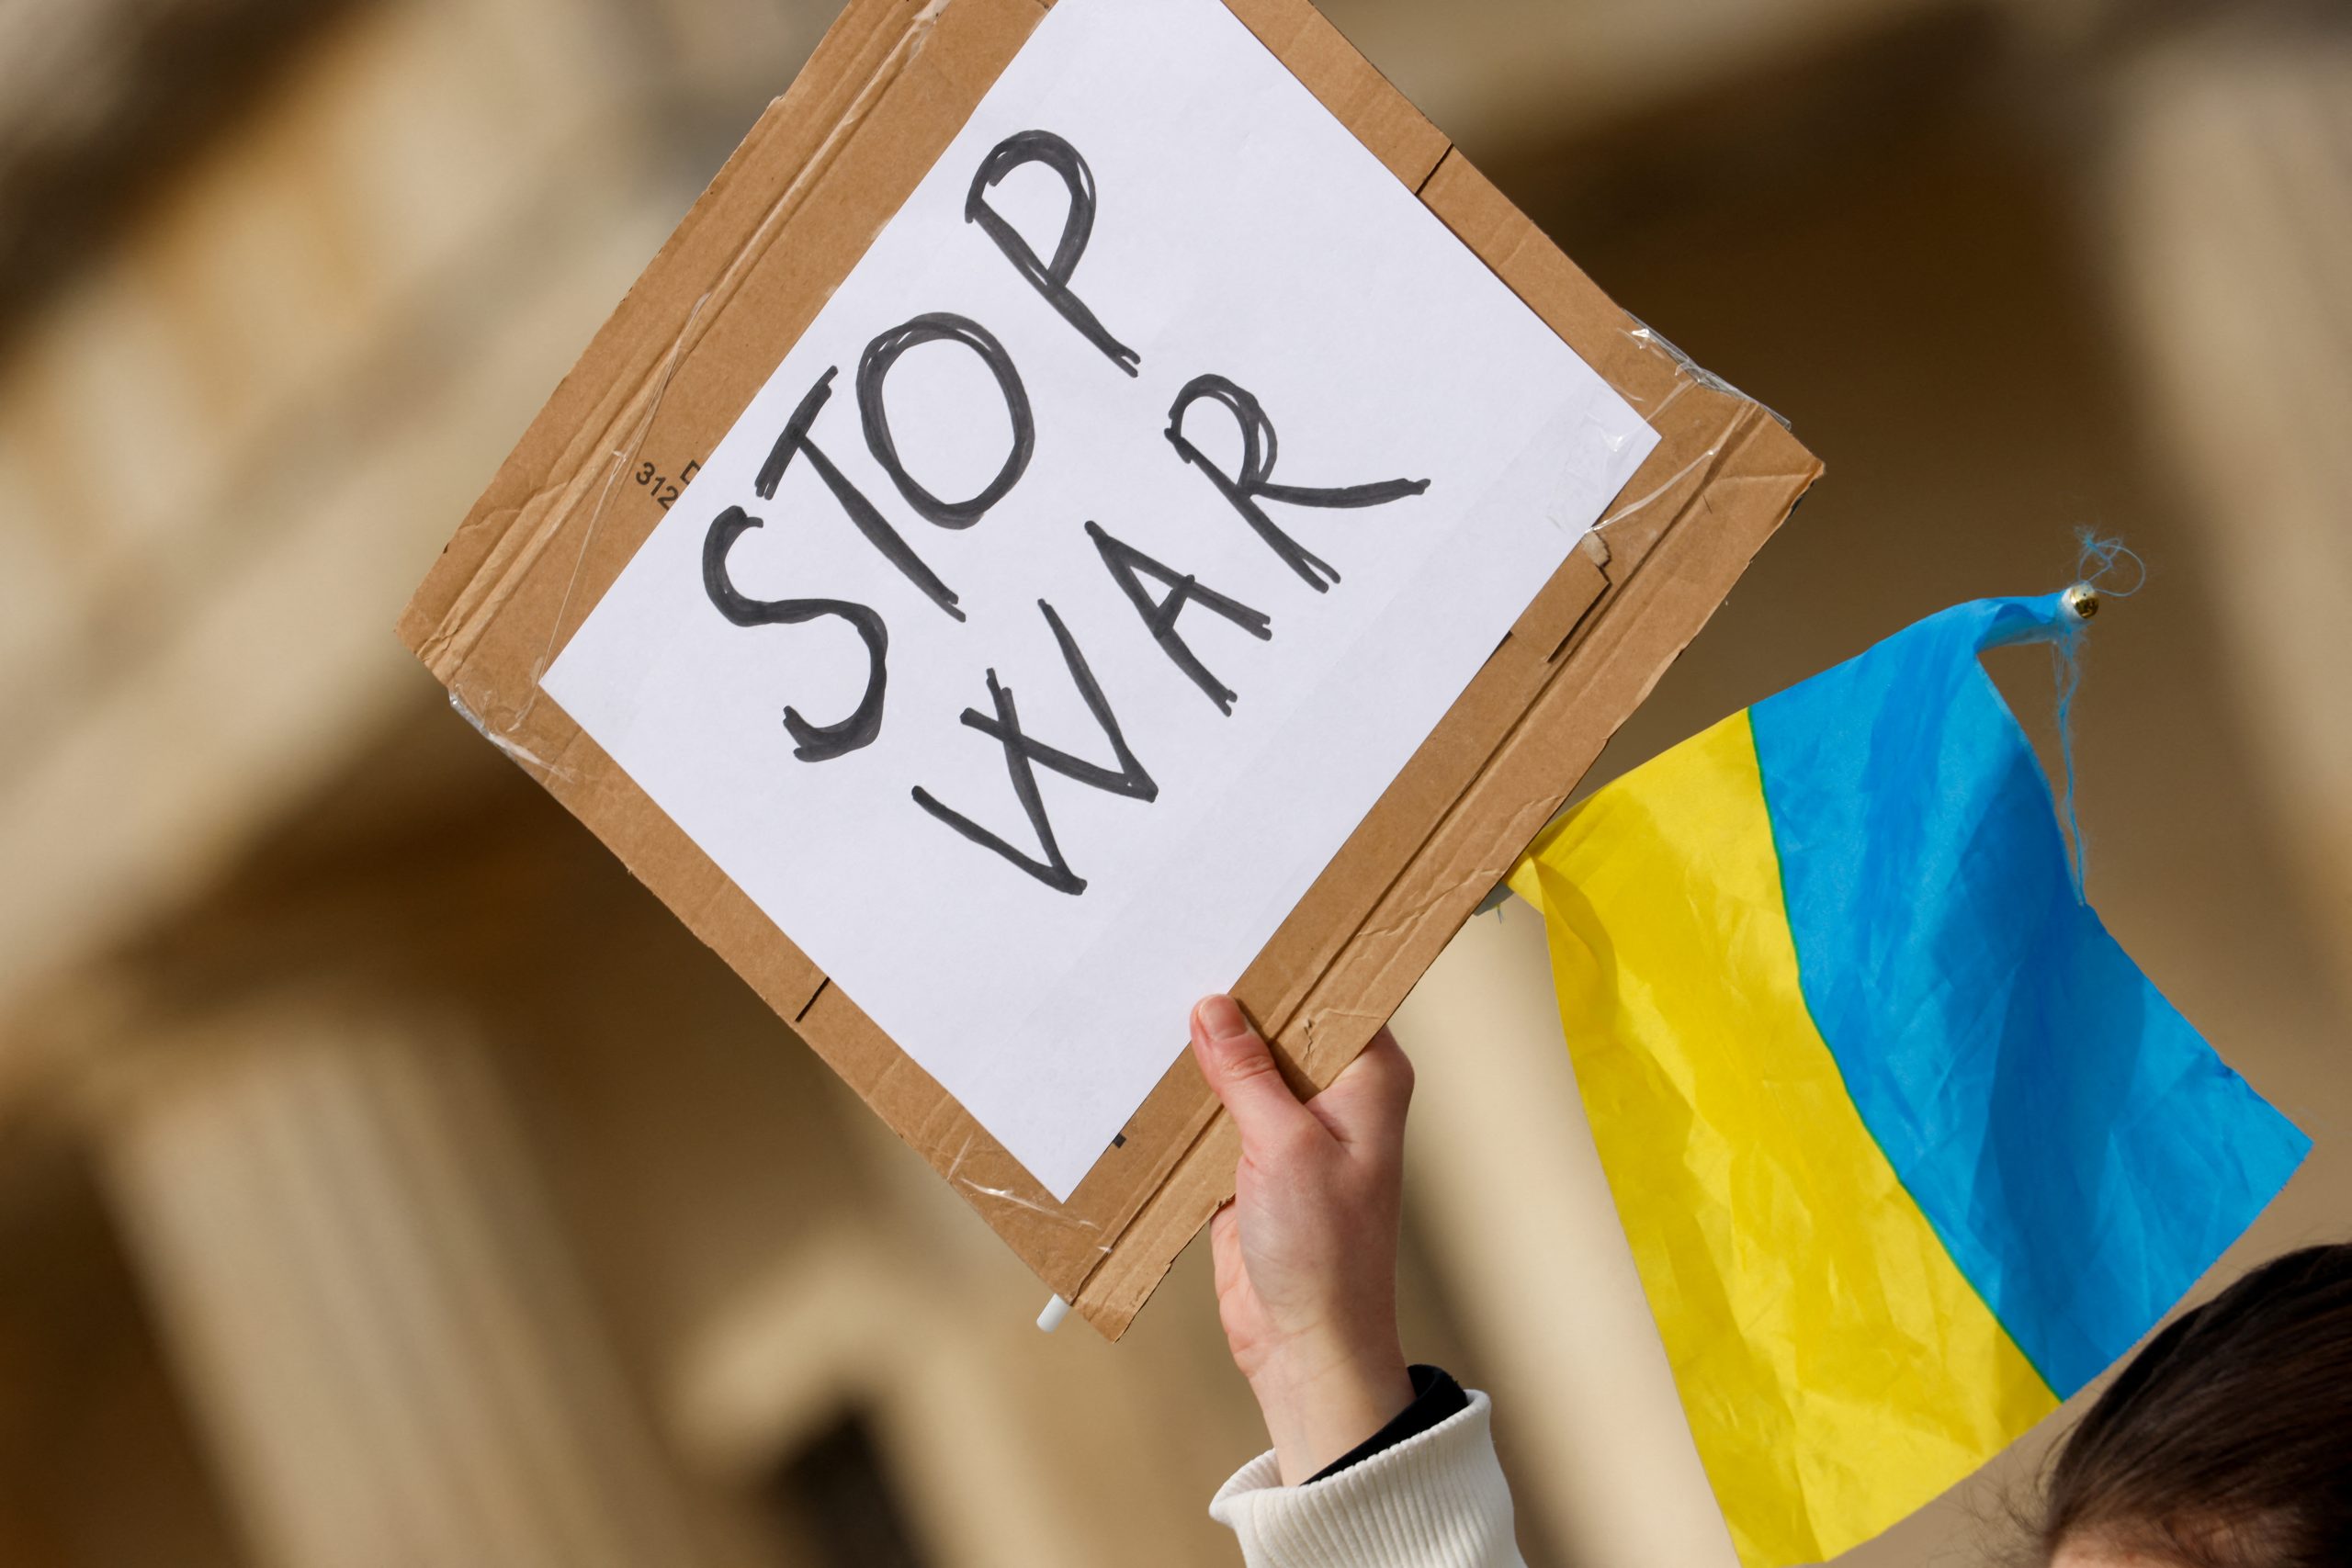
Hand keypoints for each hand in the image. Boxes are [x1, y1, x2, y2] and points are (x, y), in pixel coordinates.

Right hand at [1190, 993, 1416, 1483]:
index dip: (1293, 960)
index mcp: (1370, 1078)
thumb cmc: (1328, 1256)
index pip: (1336, 992)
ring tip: (1154, 1004)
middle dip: (1234, 1004)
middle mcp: (1336, 1094)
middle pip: (1280, 1025)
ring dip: (1204, 1053)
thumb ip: (1247, 1074)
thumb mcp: (1284, 1148)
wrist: (1305, 1345)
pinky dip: (1188, 1099)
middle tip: (1184, 955)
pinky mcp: (1253, 1159)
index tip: (1246, 923)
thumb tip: (1216, 1009)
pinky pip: (1216, 1111)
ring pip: (1242, 1067)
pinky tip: (1152, 1071)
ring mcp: (1292, 1126)